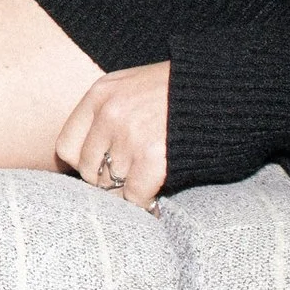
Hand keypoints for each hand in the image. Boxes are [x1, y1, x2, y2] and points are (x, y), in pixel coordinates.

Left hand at [54, 62, 169, 211]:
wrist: (223, 87)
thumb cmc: (179, 90)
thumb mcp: (133, 86)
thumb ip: (109, 113)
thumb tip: (92, 157)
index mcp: (100, 94)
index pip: (66, 147)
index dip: (83, 165)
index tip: (101, 171)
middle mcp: (110, 114)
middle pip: (88, 171)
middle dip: (106, 182)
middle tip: (126, 185)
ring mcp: (130, 135)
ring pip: (110, 186)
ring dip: (126, 194)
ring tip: (141, 191)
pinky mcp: (154, 156)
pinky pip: (134, 196)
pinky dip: (145, 203)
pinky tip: (155, 200)